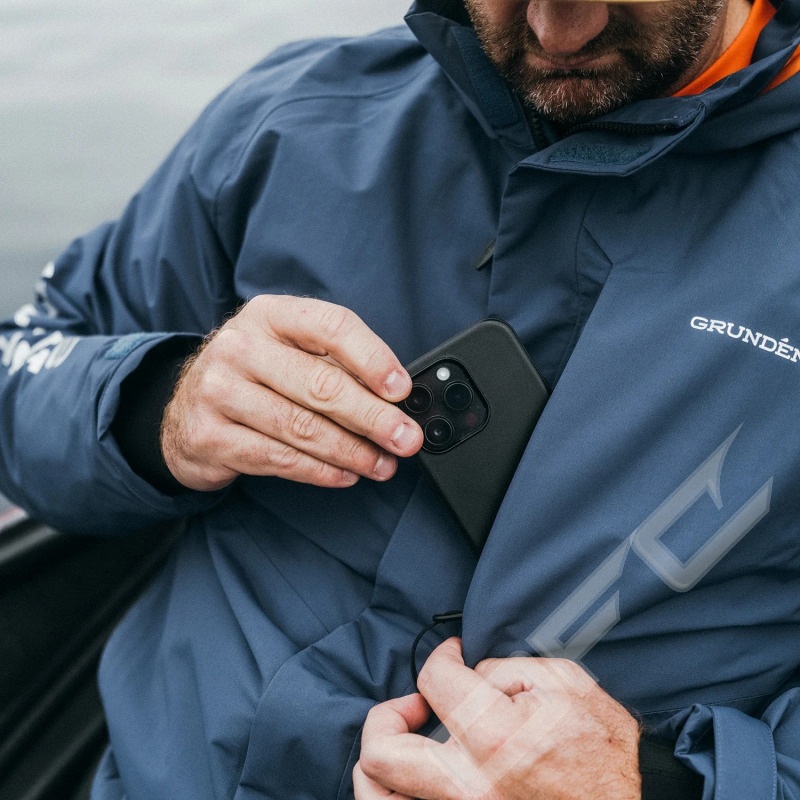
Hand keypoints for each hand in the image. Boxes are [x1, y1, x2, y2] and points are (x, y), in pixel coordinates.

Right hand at [161, 295, 422, 490]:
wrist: (182, 411)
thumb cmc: (253, 377)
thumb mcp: (286, 351)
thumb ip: (335, 365)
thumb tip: (395, 398)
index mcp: (269, 315)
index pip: (331, 326)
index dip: (373, 358)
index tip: (402, 389)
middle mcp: (240, 347)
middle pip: (321, 384)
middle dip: (373, 417)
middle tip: (405, 438)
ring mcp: (219, 392)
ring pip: (302, 427)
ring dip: (352, 451)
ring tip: (383, 464)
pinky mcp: (211, 436)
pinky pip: (278, 459)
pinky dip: (320, 471)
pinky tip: (346, 474)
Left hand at [354, 638, 640, 799]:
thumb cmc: (602, 753)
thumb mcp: (569, 685)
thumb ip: (510, 668)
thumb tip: (474, 673)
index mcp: (496, 738)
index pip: (435, 681)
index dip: (441, 656)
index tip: (452, 656)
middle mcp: (468, 786)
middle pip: (382, 749)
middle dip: (388, 713)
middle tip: (416, 704)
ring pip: (379, 796)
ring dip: (381, 760)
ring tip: (404, 743)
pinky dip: (396, 790)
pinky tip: (412, 774)